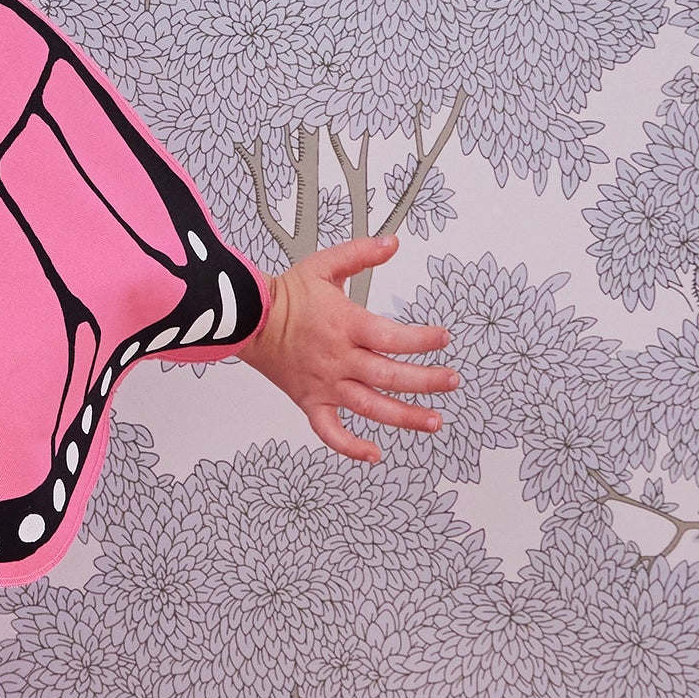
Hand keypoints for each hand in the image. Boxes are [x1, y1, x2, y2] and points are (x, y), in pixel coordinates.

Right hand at [237, 234, 458, 464]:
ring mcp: (324, 384)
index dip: (422, 340)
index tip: (442, 339)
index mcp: (344, 325)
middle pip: (389, 376)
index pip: (392, 338)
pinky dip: (349, 446)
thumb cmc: (285, 295)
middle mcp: (337, 359)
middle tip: (452, 380)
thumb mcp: (324, 266)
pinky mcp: (309, 400)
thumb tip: (393, 243)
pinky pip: (328, 430)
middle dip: (427, 381)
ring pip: (369, 406)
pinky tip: (373, 454)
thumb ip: (360, 254)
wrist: (246, 318)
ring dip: (404, 417)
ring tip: (434, 421)